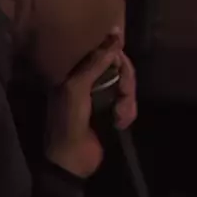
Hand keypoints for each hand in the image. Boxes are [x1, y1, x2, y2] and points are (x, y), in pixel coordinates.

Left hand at [45, 34, 137, 178]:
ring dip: (128, 100)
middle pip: (119, 67)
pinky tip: (121, 123)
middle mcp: (89, 80)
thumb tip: (114, 36)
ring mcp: (101, 96)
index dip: (115, 54)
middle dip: (126, 81)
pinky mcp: (112, 111)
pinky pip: (129, 102)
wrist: (72, 160)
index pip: (102, 51)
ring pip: (126, 85)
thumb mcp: (77, 88)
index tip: (122, 61)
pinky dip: (129, 111)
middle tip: (125, 93)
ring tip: (121, 116)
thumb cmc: (68, 122)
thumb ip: (95, 63)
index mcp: (75, 71)